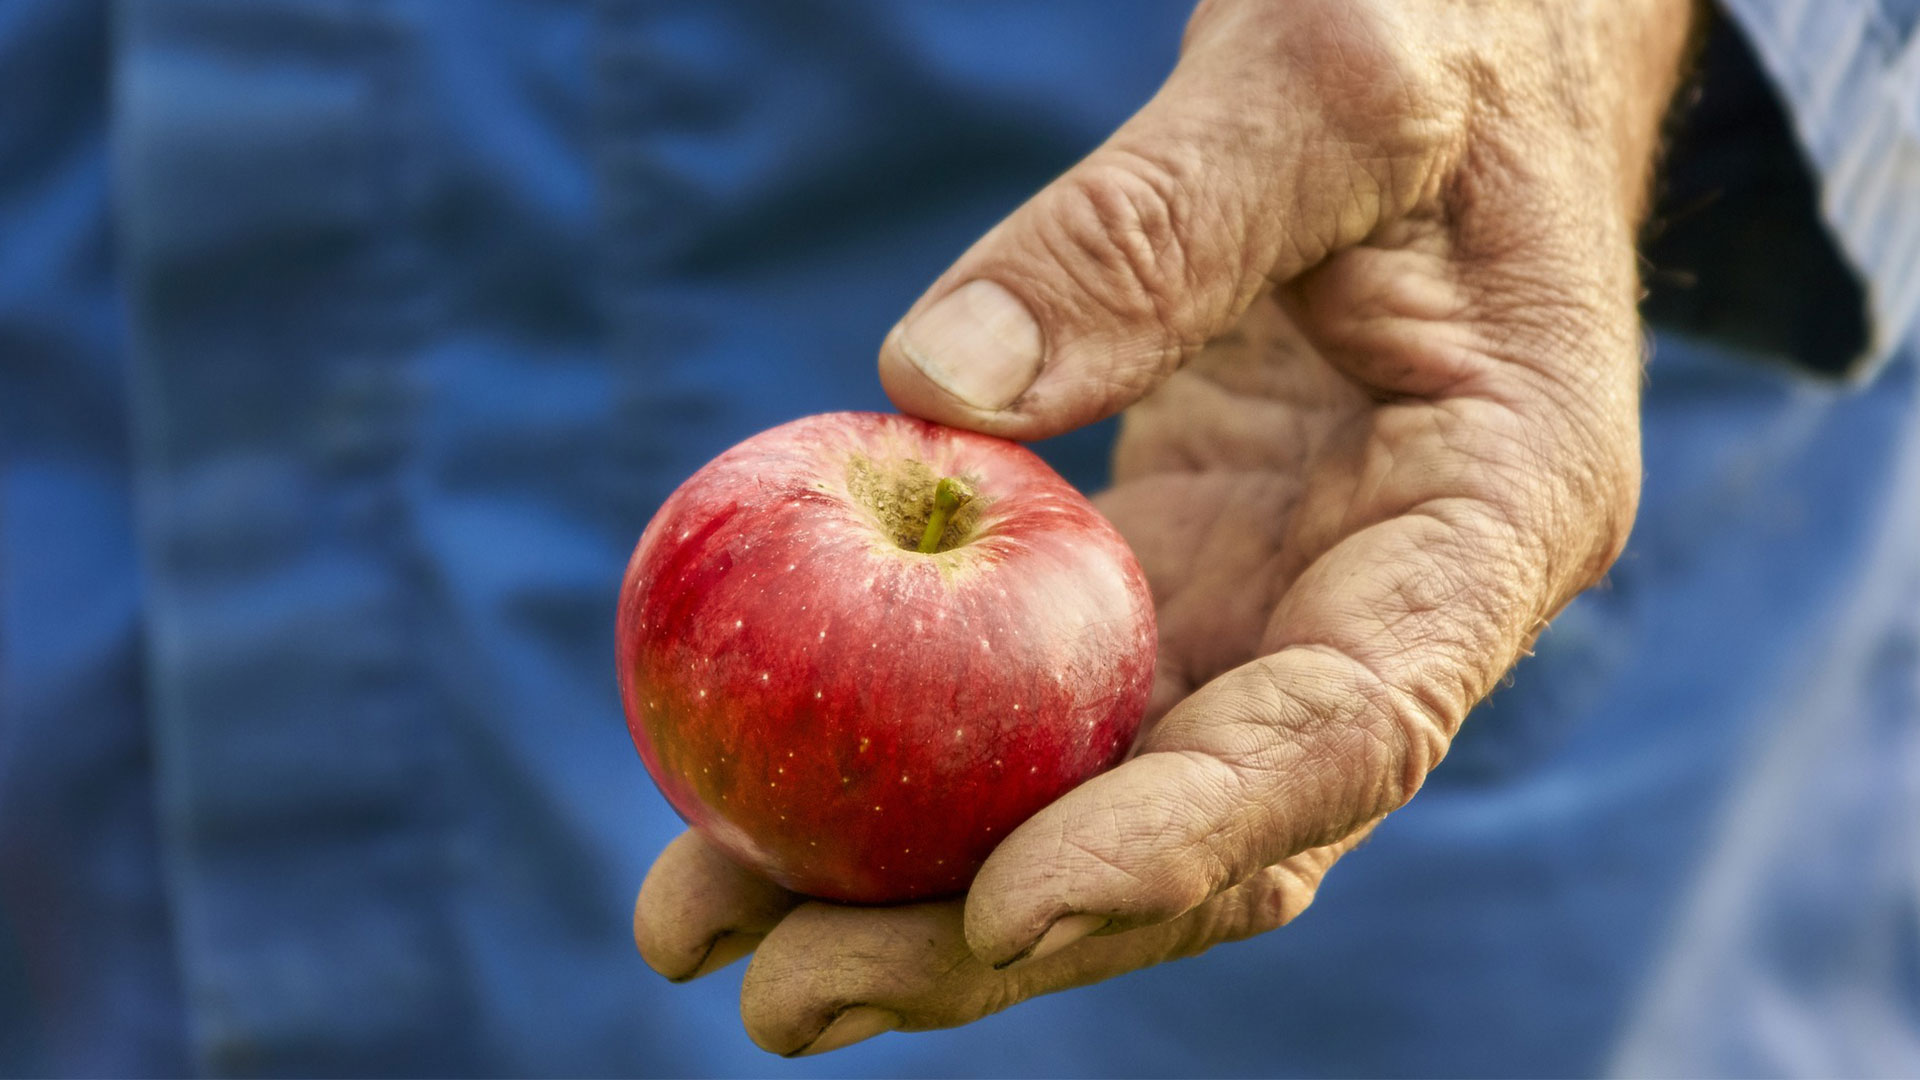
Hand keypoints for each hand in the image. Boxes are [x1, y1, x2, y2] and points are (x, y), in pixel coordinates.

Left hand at [635, 0, 1695, 1054]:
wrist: (1446, 49)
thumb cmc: (1439, 32)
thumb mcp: (1329, 80)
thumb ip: (1161, 222)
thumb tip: (929, 394)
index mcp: (1491, 517)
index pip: (1346, 731)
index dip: (1178, 844)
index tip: (998, 915)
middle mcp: (1383, 606)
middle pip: (1199, 834)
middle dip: (997, 939)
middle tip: (781, 998)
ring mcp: (1274, 604)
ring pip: (1101, 798)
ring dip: (915, 888)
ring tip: (706, 935)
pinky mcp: (1175, 575)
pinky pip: (1043, 700)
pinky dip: (914, 762)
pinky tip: (756, 796)